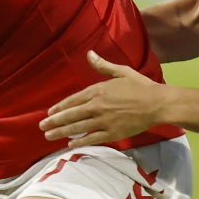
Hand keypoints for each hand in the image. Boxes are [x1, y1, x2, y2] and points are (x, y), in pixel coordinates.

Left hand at [40, 52, 171, 146]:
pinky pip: (92, 138)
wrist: (157, 103)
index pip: (73, 100)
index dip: (60, 107)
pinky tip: (70, 144)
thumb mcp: (121, 71)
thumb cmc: (140, 86)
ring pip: (78, 128)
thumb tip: (89, 54)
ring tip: (49, 136)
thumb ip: (103, 65)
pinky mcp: (113, 133)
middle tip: (41, 126)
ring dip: (62, 132)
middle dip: (54, 121)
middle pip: (71, 115)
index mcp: (98, 90)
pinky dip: (80, 142)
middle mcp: (97, 106)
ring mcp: (104, 121)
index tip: (49, 112)